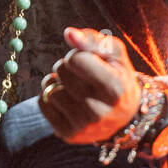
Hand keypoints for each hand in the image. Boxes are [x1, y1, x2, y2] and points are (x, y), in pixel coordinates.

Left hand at [38, 27, 140, 144]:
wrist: (124, 115)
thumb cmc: (116, 75)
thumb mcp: (114, 53)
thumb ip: (92, 39)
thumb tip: (68, 33)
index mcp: (114, 88)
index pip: (75, 59)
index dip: (77, 55)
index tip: (89, 62)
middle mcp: (99, 111)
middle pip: (61, 71)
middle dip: (67, 67)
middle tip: (82, 76)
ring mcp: (83, 126)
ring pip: (50, 89)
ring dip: (57, 82)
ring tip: (74, 87)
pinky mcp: (69, 135)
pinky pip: (42, 103)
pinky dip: (50, 97)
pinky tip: (66, 100)